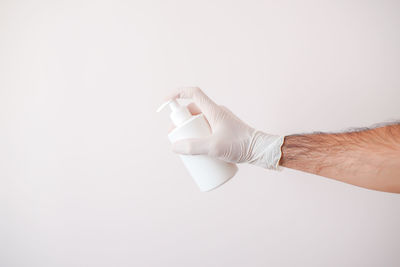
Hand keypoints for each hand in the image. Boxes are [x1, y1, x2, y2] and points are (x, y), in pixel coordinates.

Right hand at [167, 87, 283, 169]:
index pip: (193, 93)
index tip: (165, 102)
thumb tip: (174, 147)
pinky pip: (207, 130)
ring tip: (185, 146)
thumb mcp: (214, 147)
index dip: (177, 93)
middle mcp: (217, 113)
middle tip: (175, 136)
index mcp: (214, 110)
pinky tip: (197, 150)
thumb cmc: (241, 145)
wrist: (262, 150)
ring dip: (190, 131)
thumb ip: (193, 147)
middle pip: (192, 111)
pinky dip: (199, 136)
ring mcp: (221, 121)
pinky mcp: (225, 131)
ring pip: (199, 122)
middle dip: (181, 122)